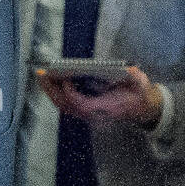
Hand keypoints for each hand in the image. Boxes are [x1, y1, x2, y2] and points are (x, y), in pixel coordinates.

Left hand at [36, 64, 162, 127]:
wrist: (139, 108)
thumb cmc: (138, 94)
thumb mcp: (142, 84)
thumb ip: (137, 79)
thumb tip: (130, 71)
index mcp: (107, 109)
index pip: (83, 105)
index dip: (72, 94)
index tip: (66, 79)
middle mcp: (94, 115)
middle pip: (67, 106)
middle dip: (53, 90)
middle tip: (42, 73)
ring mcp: (87, 114)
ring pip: (64, 106)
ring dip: (51, 91)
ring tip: (42, 74)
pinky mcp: (83, 110)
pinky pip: (65, 103)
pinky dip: (56, 92)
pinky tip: (50, 79)